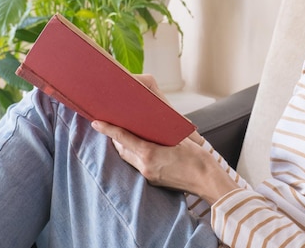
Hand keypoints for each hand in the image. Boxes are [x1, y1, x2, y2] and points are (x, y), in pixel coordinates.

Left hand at [92, 120, 237, 203]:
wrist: (207, 181)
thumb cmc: (198, 158)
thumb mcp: (180, 140)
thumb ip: (162, 133)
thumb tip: (150, 125)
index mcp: (150, 153)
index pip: (123, 138)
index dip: (109, 129)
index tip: (97, 123)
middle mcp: (145, 166)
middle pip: (122, 150)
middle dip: (115, 138)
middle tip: (111, 125)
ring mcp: (148, 175)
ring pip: (129, 158)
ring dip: (124, 147)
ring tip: (124, 136)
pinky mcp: (153, 181)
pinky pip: (138, 166)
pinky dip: (135, 155)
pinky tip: (141, 149)